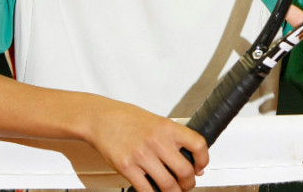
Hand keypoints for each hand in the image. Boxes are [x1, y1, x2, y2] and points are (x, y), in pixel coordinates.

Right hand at [85, 99, 207, 191]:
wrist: (99, 118)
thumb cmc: (126, 118)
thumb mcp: (155, 122)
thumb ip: (173, 140)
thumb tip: (193, 164)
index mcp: (167, 127)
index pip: (198, 145)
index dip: (203, 160)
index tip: (200, 167)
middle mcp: (156, 141)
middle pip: (185, 171)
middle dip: (188, 184)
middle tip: (186, 185)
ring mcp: (141, 155)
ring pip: (168, 185)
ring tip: (172, 191)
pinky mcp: (127, 167)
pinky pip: (146, 190)